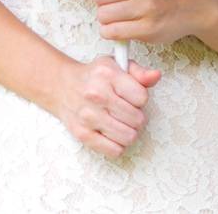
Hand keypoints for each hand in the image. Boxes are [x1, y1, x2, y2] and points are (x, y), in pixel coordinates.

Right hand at [47, 54, 161, 159]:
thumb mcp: (116, 65)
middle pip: (138, 120)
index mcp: (107, 74)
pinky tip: (111, 133)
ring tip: (120, 122)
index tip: (131, 97)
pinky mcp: (82, 134)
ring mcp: (88, 116)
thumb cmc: (94, 77)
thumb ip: (139, 72)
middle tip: (126, 111)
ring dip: (128, 132)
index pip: (142, 97)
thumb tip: (155, 76)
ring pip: (128, 137)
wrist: (62, 86)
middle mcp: (96, 94)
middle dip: (136, 117)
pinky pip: (114, 150)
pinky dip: (117, 144)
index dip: (140, 98)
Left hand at [74, 0, 213, 45]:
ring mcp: (147, 7)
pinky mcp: (148, 29)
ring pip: (103, 15)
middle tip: (116, 3)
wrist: (194, 6)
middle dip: (103, 1)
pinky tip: (121, 26)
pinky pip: (112, 32)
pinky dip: (111, 31)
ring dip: (106, 18)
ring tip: (119, 15)